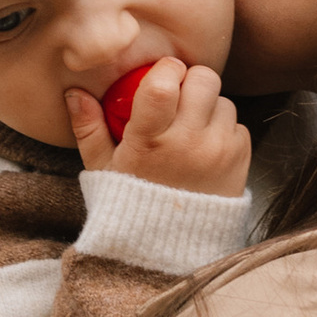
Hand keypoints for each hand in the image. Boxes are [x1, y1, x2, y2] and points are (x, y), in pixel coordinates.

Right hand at [64, 57, 251, 197]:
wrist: (171, 247)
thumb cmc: (132, 202)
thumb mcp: (102, 168)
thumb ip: (88, 128)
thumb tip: (75, 92)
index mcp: (149, 141)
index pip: (164, 84)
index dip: (166, 69)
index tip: (161, 77)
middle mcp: (187, 143)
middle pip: (204, 79)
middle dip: (191, 82)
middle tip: (179, 99)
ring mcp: (218, 151)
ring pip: (223, 100)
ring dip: (208, 107)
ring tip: (189, 130)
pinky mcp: (240, 160)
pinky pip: (237, 125)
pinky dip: (223, 130)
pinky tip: (204, 148)